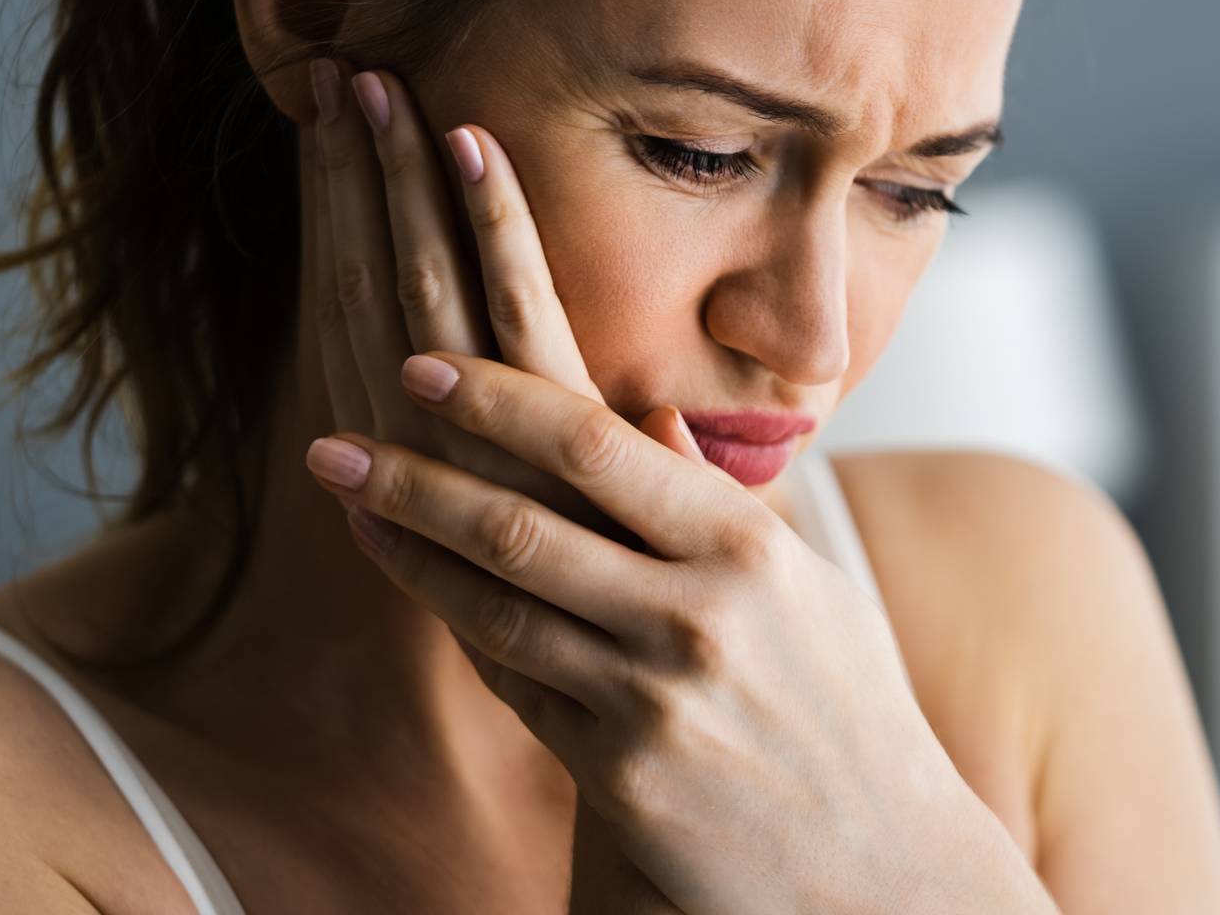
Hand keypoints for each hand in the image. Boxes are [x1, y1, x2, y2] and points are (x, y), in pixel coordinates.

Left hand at [300, 107, 1055, 912]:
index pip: (602, 441)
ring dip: (407, 538)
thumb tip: (648, 421)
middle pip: (527, 513)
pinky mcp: (625, 777)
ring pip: (498, 600)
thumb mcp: (808, 589)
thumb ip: (720, 507)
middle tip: (338, 422)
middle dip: (420, 461)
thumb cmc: (843, 708)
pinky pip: (514, 685)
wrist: (881, 864)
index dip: (499, 392)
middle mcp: (703, 612)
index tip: (423, 355)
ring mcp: (658, 698)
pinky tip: (404, 575)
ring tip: (340, 483)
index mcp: (750, 546)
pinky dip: (452, 623)